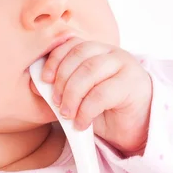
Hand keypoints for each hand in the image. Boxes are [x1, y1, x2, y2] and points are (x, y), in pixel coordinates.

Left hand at [41, 39, 151, 155]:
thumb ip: (62, 88)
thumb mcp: (80, 98)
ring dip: (72, 95)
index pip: (72, 44)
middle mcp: (112, 53)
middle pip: (79, 56)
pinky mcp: (132, 83)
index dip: (55, 59)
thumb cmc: (107, 112)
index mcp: (97, 51)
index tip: (44, 80)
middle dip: (62, 80)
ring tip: (67, 114)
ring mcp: (124, 65)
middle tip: (56, 103)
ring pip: (90, 72)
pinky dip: (86, 110)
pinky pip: (102, 93)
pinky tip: (81, 123)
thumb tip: (36, 84)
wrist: (136, 129)